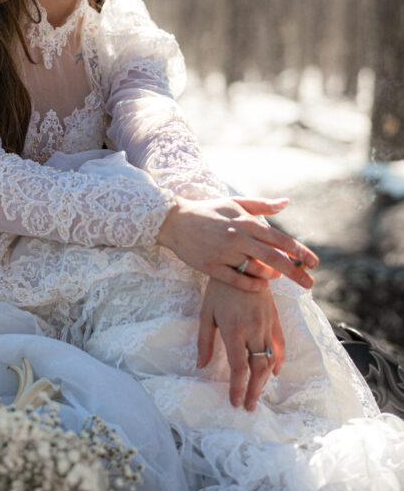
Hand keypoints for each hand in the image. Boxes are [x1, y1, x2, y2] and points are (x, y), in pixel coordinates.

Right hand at [157, 195, 317, 291]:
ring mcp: (224, 253)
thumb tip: (286, 203)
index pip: (279, 239)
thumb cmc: (208, 211)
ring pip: (256, 271)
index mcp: (246, 222)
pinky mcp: (211, 267)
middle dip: (295, 272)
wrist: (174, 221)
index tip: (315, 263)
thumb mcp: (235, 203)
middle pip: (273, 258)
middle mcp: (237, 237)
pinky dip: (252, 285)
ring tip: (278, 279)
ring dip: (271, 277)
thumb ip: (262, 205)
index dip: (299, 251)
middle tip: (310, 283)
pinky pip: (237, 280)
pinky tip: (261, 287)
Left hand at [197, 278, 284, 410]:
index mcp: (234, 330)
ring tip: (258, 394)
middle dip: (254, 391)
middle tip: (248, 407)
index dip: (238, 388)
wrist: (243, 262)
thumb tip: (201, 366)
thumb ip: (204, 341)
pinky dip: (279, 360)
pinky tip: (274, 372)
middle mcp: (253, 330)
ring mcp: (266, 325)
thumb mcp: (206, 312)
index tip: (235, 403)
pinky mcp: (274, 318)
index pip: (238, 368)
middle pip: (257, 369)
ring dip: (265, 381)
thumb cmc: (219, 287)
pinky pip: (280, 344)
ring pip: (270, 360)